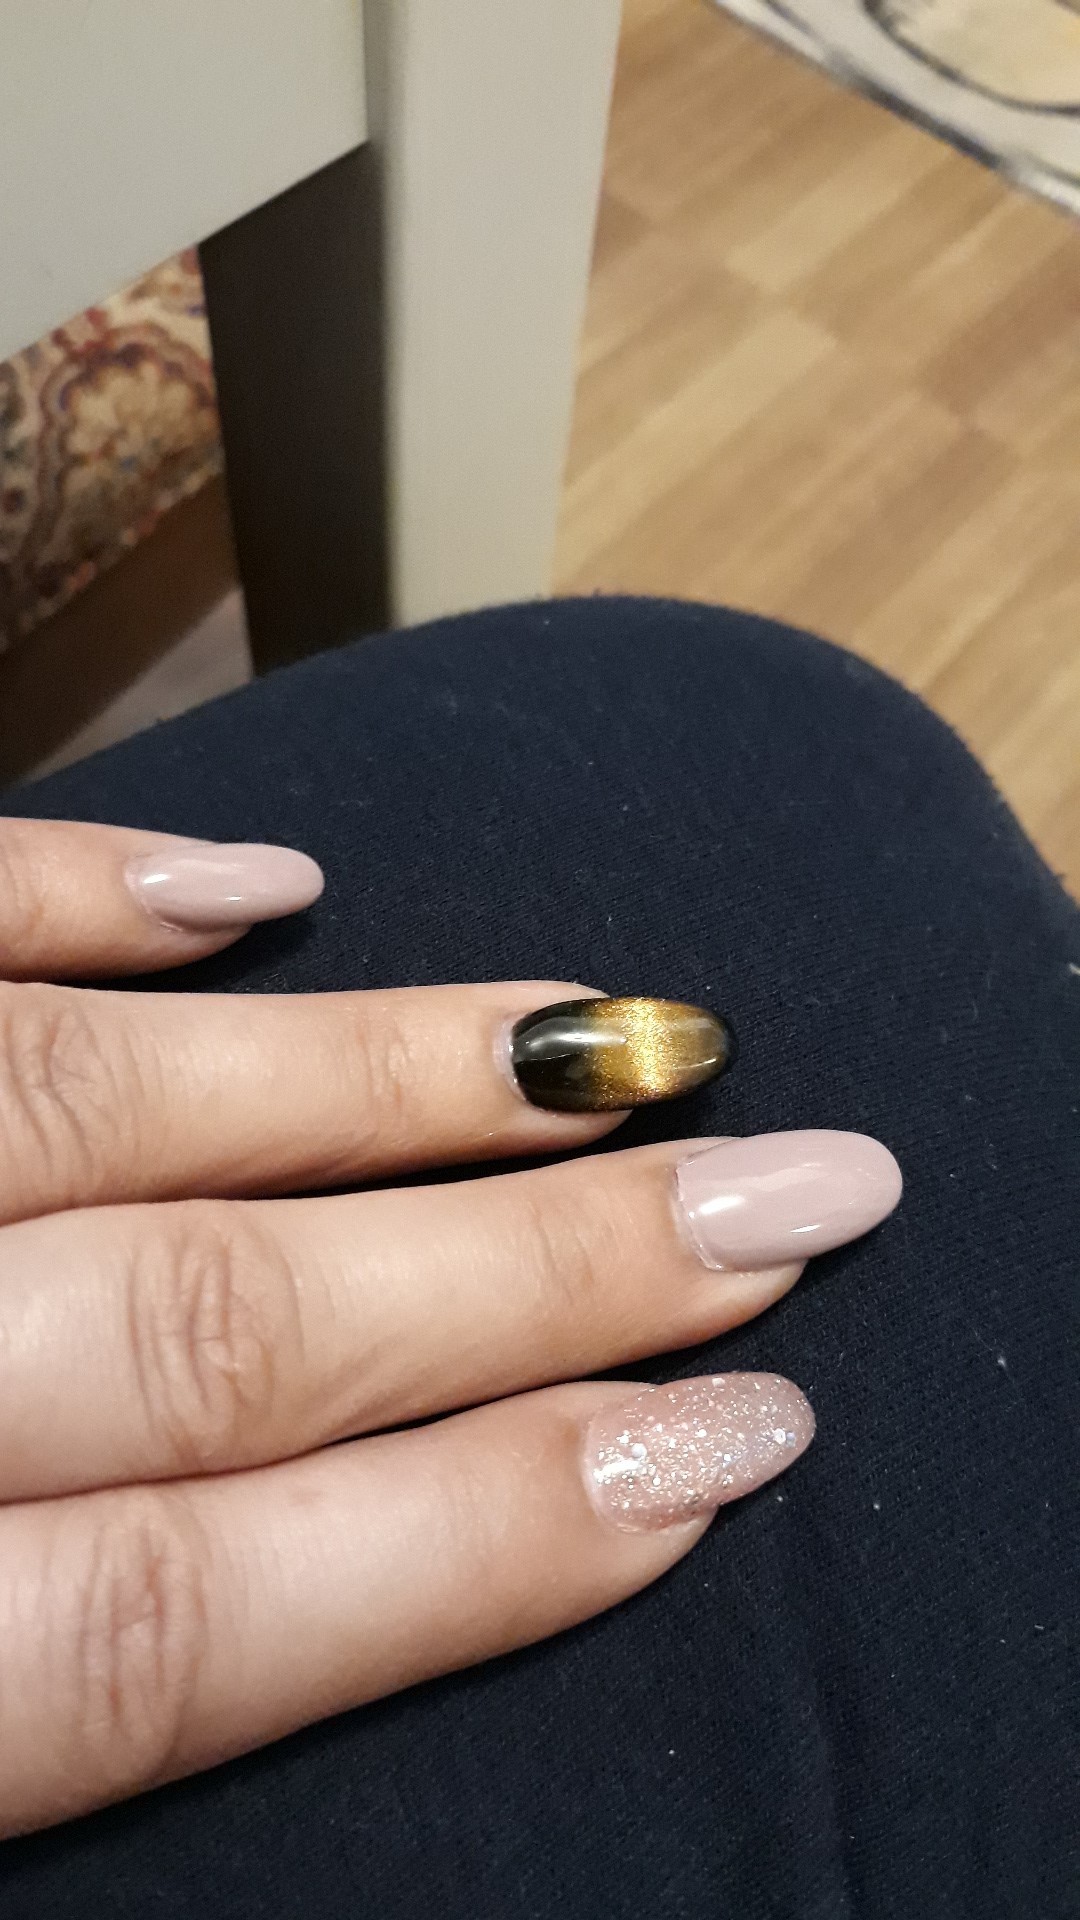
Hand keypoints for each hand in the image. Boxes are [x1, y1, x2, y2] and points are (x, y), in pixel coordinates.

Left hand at [0, 819, 900, 1833]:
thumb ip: (58, 1712)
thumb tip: (333, 1611)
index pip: (176, 1614)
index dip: (468, 1541)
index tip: (719, 1447)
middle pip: (212, 1333)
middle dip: (524, 1272)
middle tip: (767, 1200)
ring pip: (90, 1106)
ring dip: (371, 1077)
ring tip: (591, 1051)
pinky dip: (79, 889)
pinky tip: (261, 888)